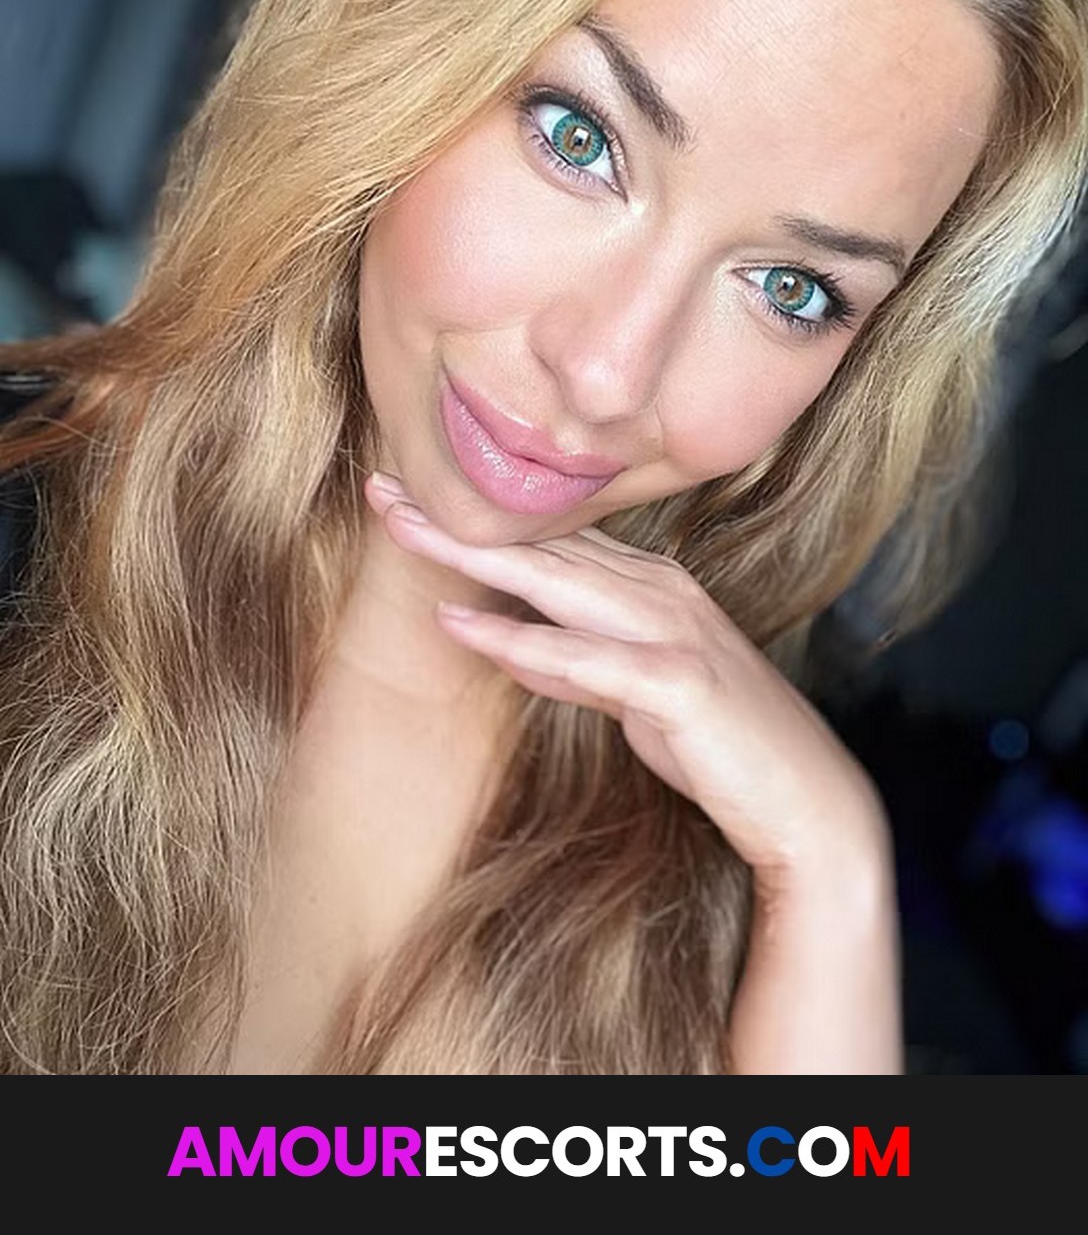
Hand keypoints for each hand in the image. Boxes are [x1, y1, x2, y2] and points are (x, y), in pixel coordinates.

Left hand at [364, 471, 888, 883]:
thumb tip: (506, 644)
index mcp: (651, 586)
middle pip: (543, 546)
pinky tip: (461, 624)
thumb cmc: (718, 744)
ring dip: (476, 555)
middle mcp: (661, 591)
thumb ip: (572, 664)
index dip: (478, 518)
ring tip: (403, 528)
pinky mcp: (680, 681)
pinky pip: (586, 656)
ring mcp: (674, 630)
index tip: (408, 497)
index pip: (550, 542)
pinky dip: (523, 640)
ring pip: (559, 581)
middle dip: (459, 517)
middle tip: (380, 489)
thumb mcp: (631, 696)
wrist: (805, 802)